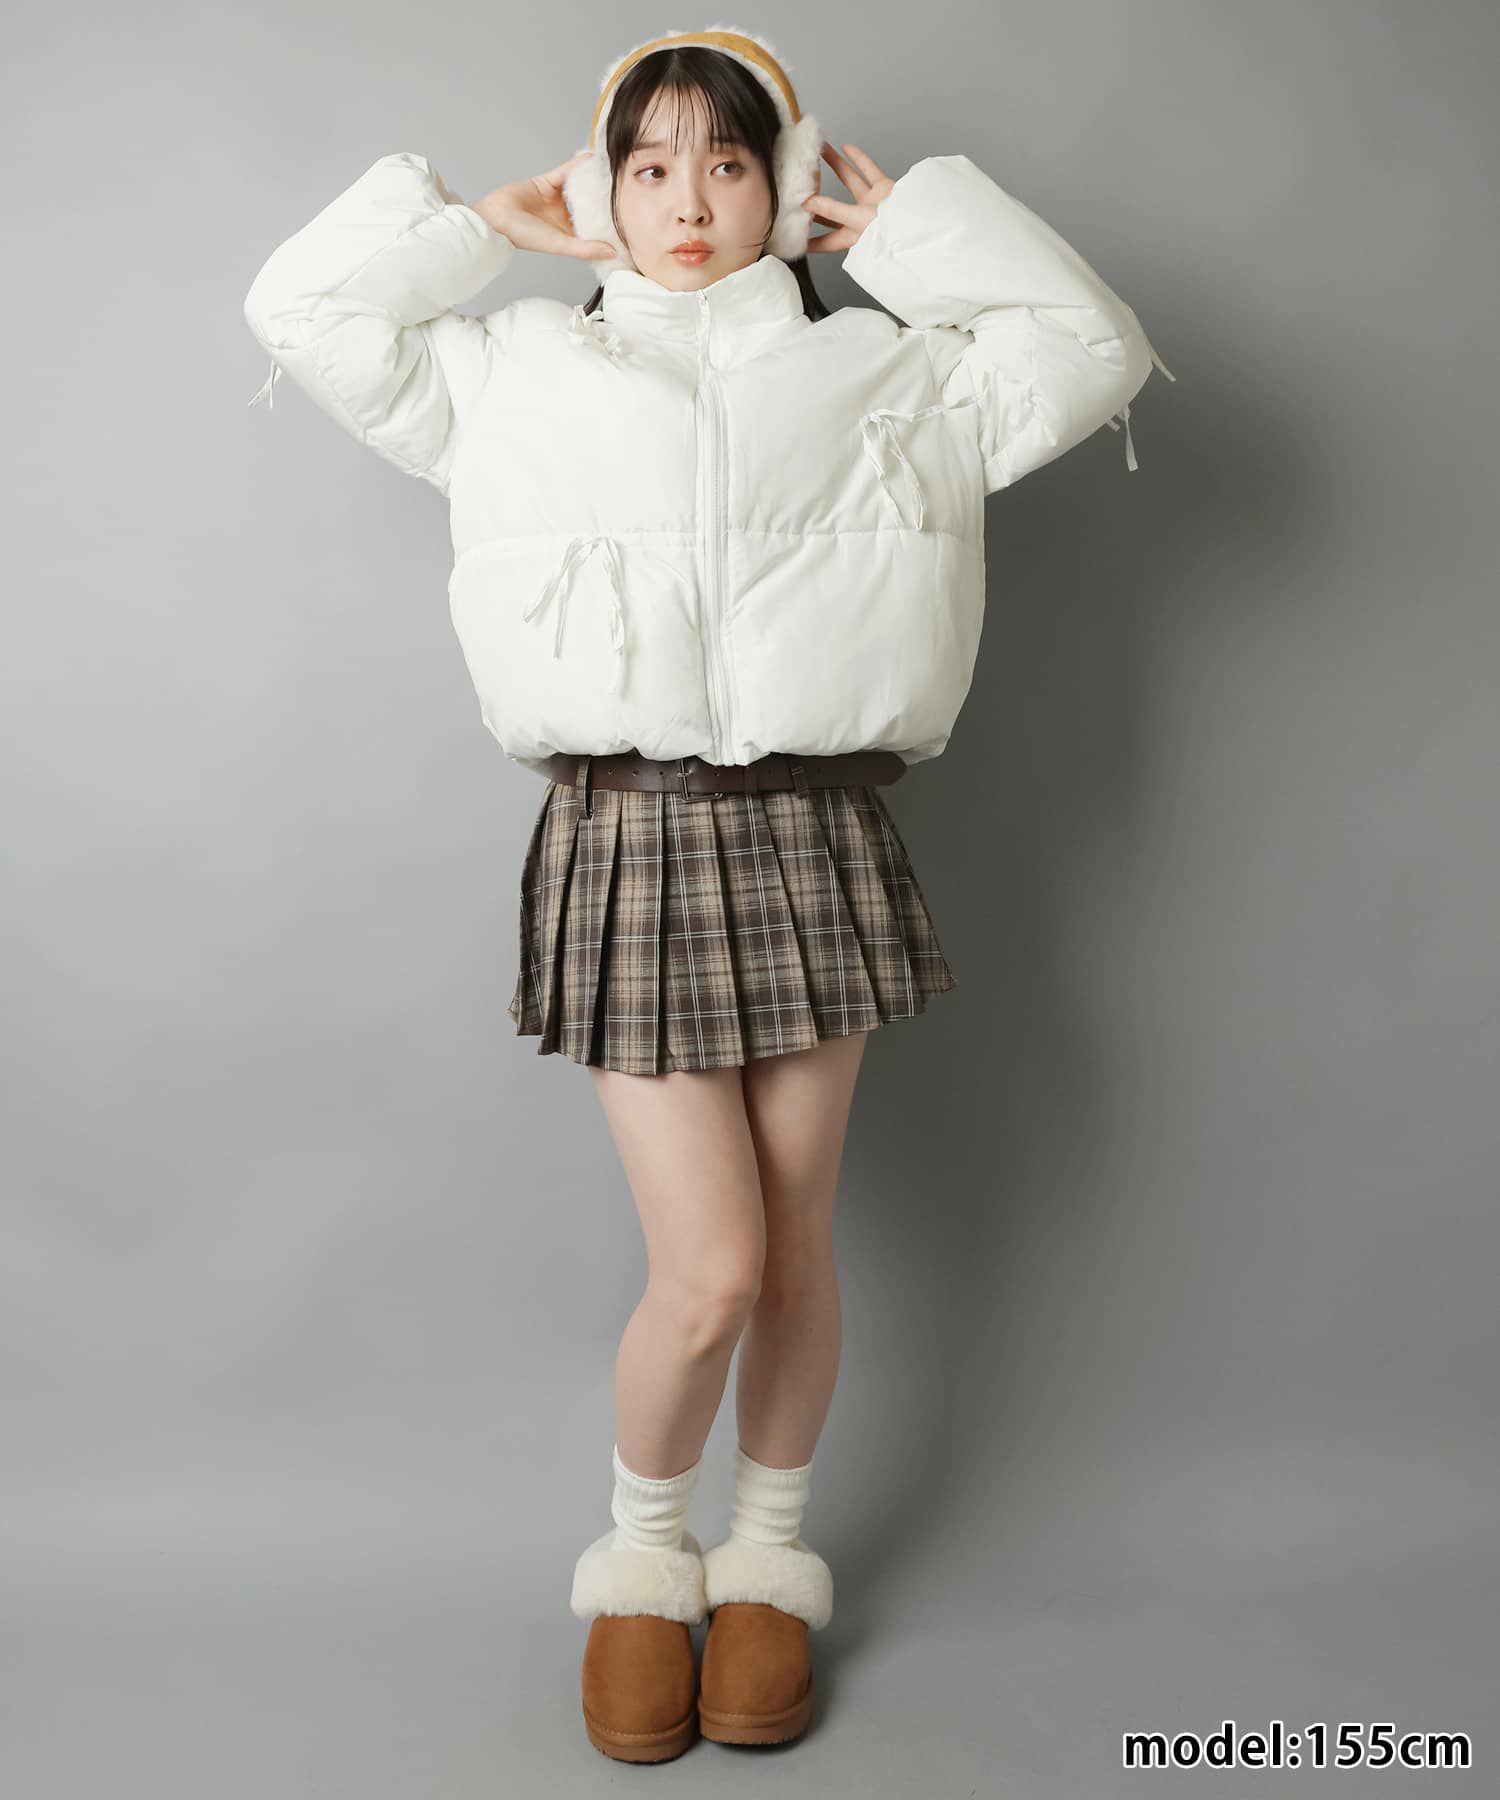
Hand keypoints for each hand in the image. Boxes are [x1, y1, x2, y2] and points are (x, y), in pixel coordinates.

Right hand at [472, 152, 617, 261]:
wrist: (496, 217)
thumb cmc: (524, 236)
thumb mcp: (560, 244)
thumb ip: (586, 248)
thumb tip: (612, 252)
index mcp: (568, 235)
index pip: (594, 229)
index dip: (609, 225)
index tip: (627, 219)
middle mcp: (563, 217)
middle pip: (589, 206)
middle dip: (604, 200)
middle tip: (625, 191)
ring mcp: (555, 199)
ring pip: (579, 187)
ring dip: (592, 180)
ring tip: (612, 172)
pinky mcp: (546, 182)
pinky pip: (566, 172)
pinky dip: (578, 165)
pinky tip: (593, 158)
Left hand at [800, 142, 896, 252]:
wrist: (918, 220)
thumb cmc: (889, 230)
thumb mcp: (854, 220)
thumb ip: (831, 209)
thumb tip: (806, 202)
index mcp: (852, 235)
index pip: (826, 240)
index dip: (811, 241)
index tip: (796, 240)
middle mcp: (860, 219)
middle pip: (832, 207)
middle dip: (817, 198)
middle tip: (800, 188)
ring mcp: (872, 202)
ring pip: (850, 180)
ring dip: (836, 165)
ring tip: (820, 151)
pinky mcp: (884, 188)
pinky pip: (869, 169)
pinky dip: (858, 158)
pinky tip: (847, 147)